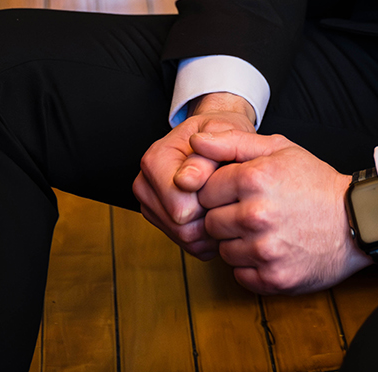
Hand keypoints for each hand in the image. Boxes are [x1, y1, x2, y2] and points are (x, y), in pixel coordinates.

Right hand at [132, 92, 256, 258]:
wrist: (216, 136)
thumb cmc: (221, 133)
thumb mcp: (222, 132)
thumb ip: (207, 155)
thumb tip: (186, 181)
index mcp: (154, 160)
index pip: (180, 206)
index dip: (211, 200)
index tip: (227, 180)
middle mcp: (145, 186)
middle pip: (181, 227)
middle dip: (212, 215)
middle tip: (231, 193)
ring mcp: (151, 207)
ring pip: (185, 239)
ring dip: (212, 228)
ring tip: (228, 202)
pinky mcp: (162, 223)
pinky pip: (189, 246)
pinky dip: (210, 236)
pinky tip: (220, 213)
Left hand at [190, 127, 372, 292]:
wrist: (354, 220)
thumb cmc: (314, 182)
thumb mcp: (279, 148)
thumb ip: (232, 142)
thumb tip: (194, 140)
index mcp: (254, 179)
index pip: (205, 190)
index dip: (221, 190)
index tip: (240, 190)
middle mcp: (255, 216)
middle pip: (210, 222)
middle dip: (226, 216)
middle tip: (254, 210)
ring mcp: (263, 250)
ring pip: (222, 250)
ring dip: (238, 242)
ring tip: (265, 229)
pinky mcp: (271, 278)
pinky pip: (239, 274)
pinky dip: (251, 265)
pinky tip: (271, 248)